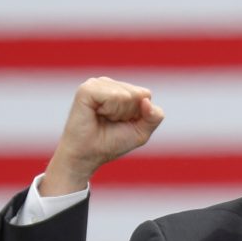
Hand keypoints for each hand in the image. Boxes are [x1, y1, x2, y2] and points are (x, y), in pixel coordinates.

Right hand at [40, 77, 164, 195]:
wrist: (88, 156)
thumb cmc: (112, 143)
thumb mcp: (141, 132)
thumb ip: (154, 117)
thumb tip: (146, 100)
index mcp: (120, 90)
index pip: (145, 95)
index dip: (139, 114)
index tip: (122, 123)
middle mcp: (108, 84)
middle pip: (137, 94)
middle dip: (128, 114)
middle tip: (110, 122)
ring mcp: (96, 84)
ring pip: (126, 95)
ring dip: (118, 113)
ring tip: (103, 118)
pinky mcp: (87, 89)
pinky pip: (113, 96)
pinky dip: (109, 110)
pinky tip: (97, 114)